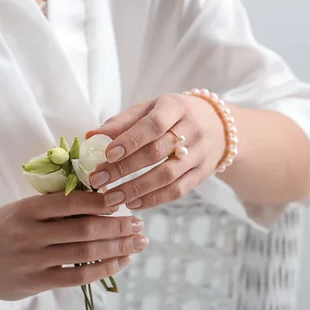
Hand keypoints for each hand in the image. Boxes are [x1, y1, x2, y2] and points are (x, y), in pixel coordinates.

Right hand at [0, 192, 147, 300]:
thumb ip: (51, 206)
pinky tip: (121, 262)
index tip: (121, 201)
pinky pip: (78, 276)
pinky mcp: (36, 282)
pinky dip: (103, 268)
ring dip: (118, 247)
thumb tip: (96, 199)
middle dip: (118, 226)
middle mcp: (30, 233)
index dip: (100, 202)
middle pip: (85, 228)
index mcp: (27, 209)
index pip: (71, 202)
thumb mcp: (19, 209)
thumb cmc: (0, 230)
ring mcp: (33, 260)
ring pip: (85, 252)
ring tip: (138, 242)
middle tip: (139, 224)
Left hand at [87, 93, 225, 209]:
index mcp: (175, 107)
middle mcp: (192, 129)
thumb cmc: (172, 115)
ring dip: (137, 189)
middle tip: (98, 180)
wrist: (218, 125)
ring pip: (167, 175)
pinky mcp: (202, 174)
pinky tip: (133, 203)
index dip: (130, 141)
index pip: (153, 125)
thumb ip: (122, 122)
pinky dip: (153, 199)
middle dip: (125, 168)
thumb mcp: (150, 109)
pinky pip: (178, 191)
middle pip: (157, 152)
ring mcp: (200, 153)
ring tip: (111, 198)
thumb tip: (91, 135)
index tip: (107, 154)